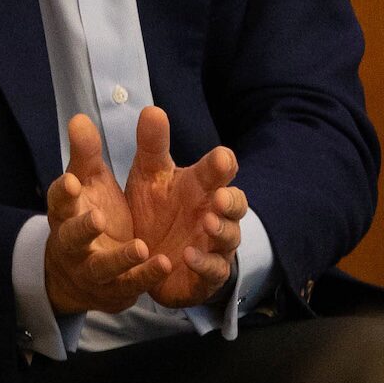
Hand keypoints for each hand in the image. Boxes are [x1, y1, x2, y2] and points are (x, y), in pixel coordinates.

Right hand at [44, 115, 172, 315]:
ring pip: (101, 267)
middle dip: (83, 228)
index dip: (62, 193)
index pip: (58, 202)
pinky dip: (145, 277)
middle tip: (98, 217)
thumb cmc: (88, 215)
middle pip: (71, 237)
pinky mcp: (114, 291)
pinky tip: (165, 263)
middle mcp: (73, 244)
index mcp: (65, 214)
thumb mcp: (88, 184)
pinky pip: (130, 286)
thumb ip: (86, 154)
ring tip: (141, 246)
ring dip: (120, 259)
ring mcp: (92, 271)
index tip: (71, 181)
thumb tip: (78, 118)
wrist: (82, 275)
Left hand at [124, 106, 246, 307]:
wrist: (151, 257)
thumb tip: (151, 108)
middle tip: (219, 195)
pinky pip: (213, 270)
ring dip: (221, 230)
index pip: (219, 171)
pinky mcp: (206, 274)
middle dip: (230, 199)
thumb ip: (151, 145)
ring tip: (207, 222)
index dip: (222, 164)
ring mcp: (214, 244)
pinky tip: (189, 256)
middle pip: (234, 203)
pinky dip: (204, 263)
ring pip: (229, 236)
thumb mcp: (149, 175)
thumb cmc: (157, 208)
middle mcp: (214, 213)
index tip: (221, 157)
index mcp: (200, 186)